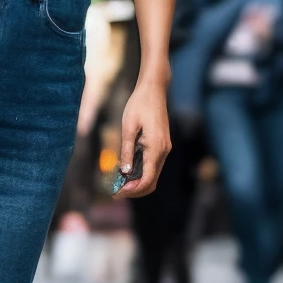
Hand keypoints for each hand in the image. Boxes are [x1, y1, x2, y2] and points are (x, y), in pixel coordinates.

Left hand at [116, 77, 170, 196]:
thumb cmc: (139, 104)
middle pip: (152, 181)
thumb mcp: (128, 127)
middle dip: (135, 190)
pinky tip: (127, 171)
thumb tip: (124, 172)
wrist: (154, 89)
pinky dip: (141, 173)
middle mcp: (163, 151)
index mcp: (156, 148)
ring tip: (120, 184)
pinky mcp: (162, 144)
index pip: (147, 179)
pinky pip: (153, 165)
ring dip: (138, 182)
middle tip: (117, 192)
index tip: (118, 193)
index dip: (133, 190)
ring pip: (153, 175)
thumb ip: (126, 150)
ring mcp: (164, 148)